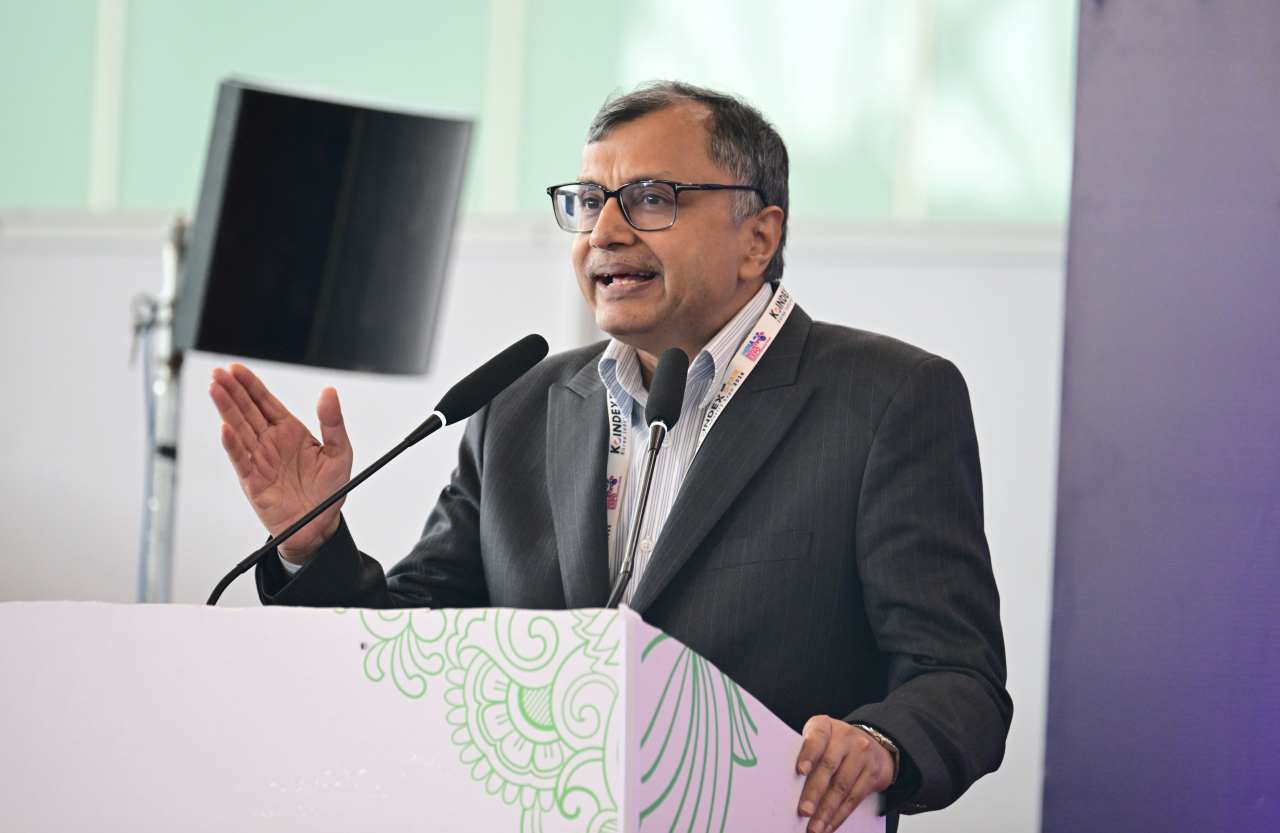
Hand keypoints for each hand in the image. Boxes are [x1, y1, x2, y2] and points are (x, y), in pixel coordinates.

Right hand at [208, 364, 352, 564]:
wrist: (320, 524)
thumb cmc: (328, 490)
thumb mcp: (340, 451)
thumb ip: (333, 422)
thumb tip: (329, 393)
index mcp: (289, 431)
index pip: (265, 402)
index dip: (250, 385)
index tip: (236, 369)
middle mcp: (270, 442)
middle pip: (246, 411)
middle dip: (232, 391)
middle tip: (218, 372)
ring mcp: (260, 460)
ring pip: (239, 430)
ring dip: (226, 410)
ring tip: (215, 390)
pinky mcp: (253, 481)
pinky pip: (241, 460)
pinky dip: (233, 445)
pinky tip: (225, 429)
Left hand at [795, 716, 893, 832]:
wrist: (873, 744)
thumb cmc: (835, 744)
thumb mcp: (821, 738)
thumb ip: (807, 752)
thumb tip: (786, 783)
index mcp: (826, 726)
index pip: (817, 737)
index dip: (808, 754)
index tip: (800, 771)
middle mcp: (846, 737)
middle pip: (828, 766)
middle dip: (814, 792)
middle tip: (804, 811)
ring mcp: (862, 753)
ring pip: (842, 787)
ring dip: (827, 811)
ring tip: (815, 827)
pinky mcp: (873, 772)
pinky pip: (855, 798)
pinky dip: (840, 815)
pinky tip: (830, 826)